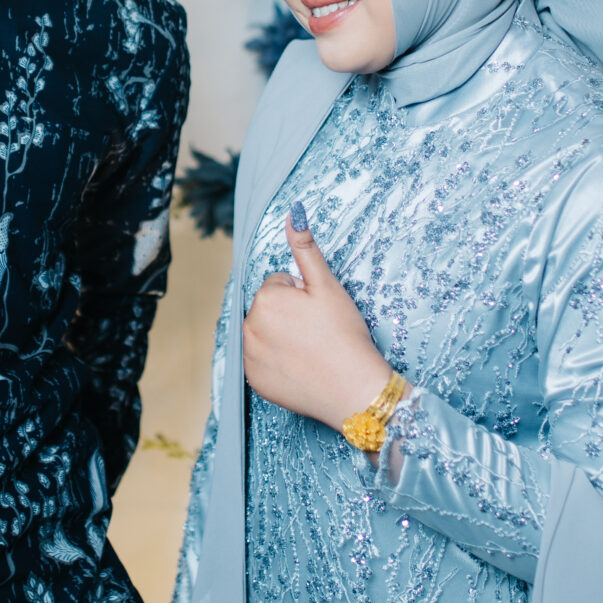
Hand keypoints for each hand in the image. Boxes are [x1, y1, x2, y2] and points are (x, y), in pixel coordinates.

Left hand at [241, 212, 393, 433]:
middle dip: (289, 313)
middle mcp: (248, 325)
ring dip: (281, 335)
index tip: (320, 313)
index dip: (304, 295)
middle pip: (270, 307)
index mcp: (266, 298)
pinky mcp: (253, 380)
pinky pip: (261, 360)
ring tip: (310, 349)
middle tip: (318, 331)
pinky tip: (300, 367)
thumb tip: (293, 212)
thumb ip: (305, 248)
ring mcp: (249, 355)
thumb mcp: (328, 286)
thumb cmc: (345, 335)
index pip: (280, 284)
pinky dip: (276, 360)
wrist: (353, 390)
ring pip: (264, 332)